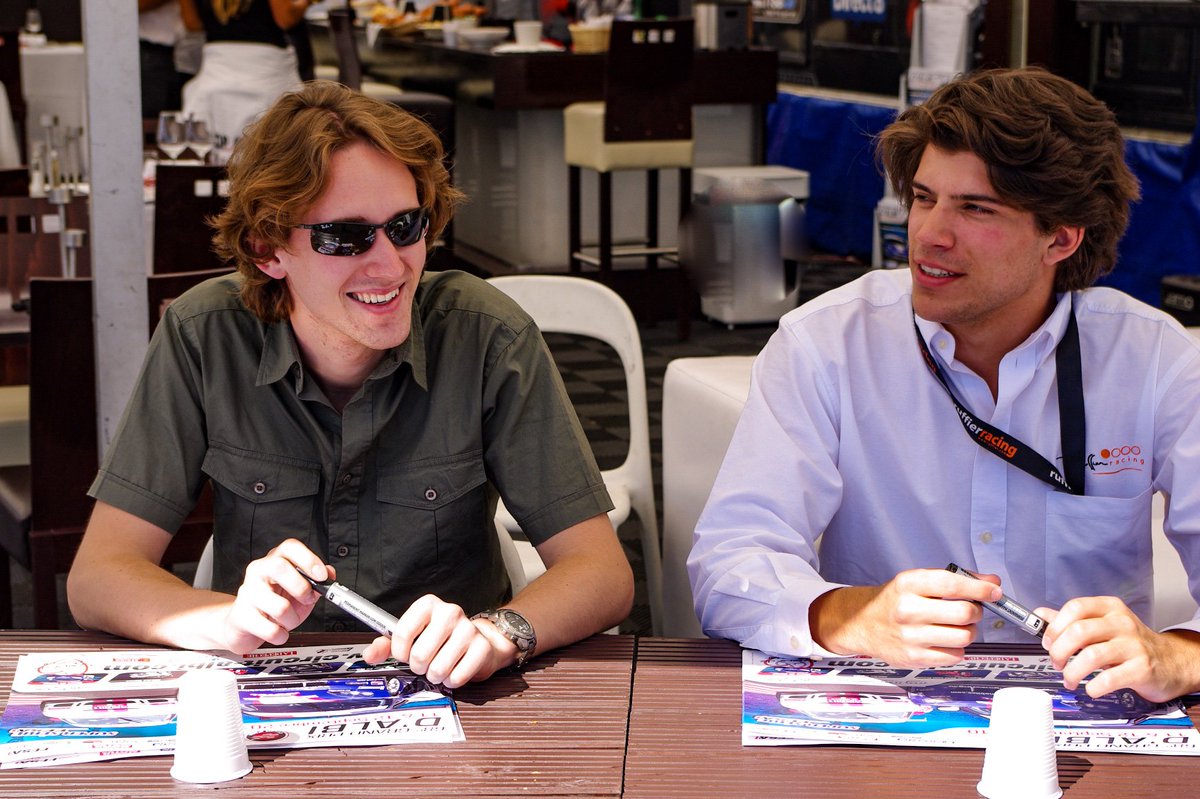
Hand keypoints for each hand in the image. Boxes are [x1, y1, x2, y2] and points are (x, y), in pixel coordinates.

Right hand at [218, 539, 330, 652]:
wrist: (243, 625)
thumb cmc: (273, 605)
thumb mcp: (299, 592)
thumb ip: (316, 582)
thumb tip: (330, 573)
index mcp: (275, 561)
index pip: (289, 547)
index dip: (309, 559)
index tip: (322, 575)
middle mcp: (258, 571)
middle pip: (279, 568)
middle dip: (301, 588)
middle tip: (307, 600)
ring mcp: (247, 592)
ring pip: (280, 606)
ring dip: (292, 620)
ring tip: (288, 620)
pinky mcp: (241, 616)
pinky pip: (271, 630)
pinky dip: (281, 635)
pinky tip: (278, 631)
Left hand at [361, 595, 515, 688]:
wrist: (479, 642)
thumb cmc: (441, 639)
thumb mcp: (411, 637)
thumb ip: (387, 644)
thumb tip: (369, 655)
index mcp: (428, 605)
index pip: (403, 632)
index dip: (400, 651)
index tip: (404, 654)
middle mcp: (450, 612)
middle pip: (420, 654)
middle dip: (419, 667)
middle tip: (424, 663)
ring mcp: (468, 629)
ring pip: (438, 668)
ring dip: (435, 676)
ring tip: (439, 667)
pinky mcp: (482, 647)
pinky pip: (457, 676)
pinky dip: (452, 681)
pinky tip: (454, 671)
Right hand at [811, 567, 999, 666]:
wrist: (862, 624)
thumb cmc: (895, 601)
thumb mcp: (918, 581)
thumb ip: (955, 580)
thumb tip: (992, 583)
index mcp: (908, 584)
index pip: (951, 584)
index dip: (979, 588)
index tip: (994, 590)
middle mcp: (907, 610)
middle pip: (963, 613)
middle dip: (976, 611)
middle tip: (971, 610)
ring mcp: (910, 636)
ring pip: (964, 637)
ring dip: (969, 631)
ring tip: (957, 626)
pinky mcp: (914, 658)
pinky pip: (955, 655)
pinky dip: (956, 648)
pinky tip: (944, 640)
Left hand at [1039, 597, 1199, 701]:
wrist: (1172, 662)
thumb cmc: (1131, 644)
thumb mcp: (1103, 626)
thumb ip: (1072, 621)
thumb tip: (1040, 615)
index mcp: (1109, 608)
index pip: (1075, 607)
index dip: (1055, 625)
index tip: (1047, 641)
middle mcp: (1122, 623)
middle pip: (1079, 632)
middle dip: (1059, 651)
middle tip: (1056, 663)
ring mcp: (1133, 645)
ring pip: (1090, 656)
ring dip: (1072, 672)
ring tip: (1069, 679)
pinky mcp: (1142, 669)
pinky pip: (1109, 679)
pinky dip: (1093, 687)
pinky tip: (1090, 688)